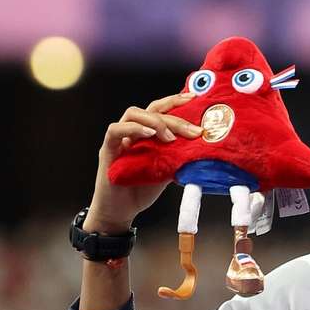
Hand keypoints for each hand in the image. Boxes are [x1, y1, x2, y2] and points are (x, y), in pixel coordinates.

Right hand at [85, 92, 202, 231]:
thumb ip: (178, 157)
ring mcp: (119, 139)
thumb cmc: (141, 189)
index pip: (160, 110)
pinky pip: (115, 130)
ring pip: (133, 113)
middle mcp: (132, 131)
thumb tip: (202, 149)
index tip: (194, 99)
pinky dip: (134, 128)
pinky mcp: (107, 150)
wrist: (121, 211)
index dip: (176, 102)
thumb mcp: (167, 170)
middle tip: (193, 130)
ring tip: (171, 137)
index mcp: (147, 134)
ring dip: (156, 121)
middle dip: (175, 117)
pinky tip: (150, 134)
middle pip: (151, 110)